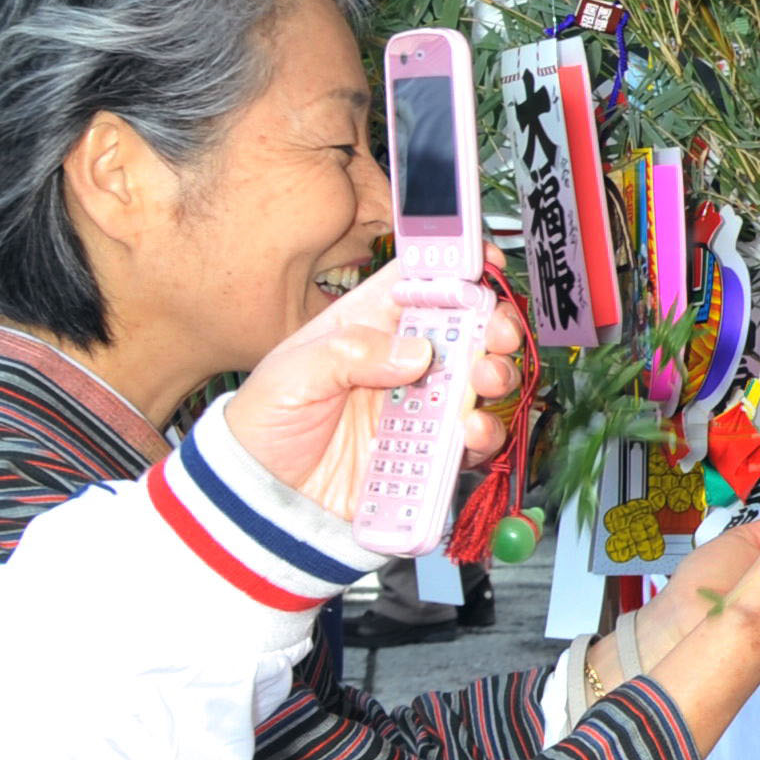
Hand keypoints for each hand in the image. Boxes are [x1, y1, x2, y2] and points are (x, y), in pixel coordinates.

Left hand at [220, 259, 528, 527]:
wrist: (263, 499)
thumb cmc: (265, 426)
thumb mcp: (291, 374)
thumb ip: (350, 352)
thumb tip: (417, 352)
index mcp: (368, 327)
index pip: (418, 283)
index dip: (455, 266)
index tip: (485, 260)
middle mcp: (402, 362)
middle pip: (467, 329)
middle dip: (493, 322)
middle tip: (497, 331)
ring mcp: (422, 407)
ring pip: (482, 381)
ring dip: (496, 374)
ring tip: (485, 380)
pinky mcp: (432, 453)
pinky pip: (475, 439)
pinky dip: (485, 432)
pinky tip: (470, 429)